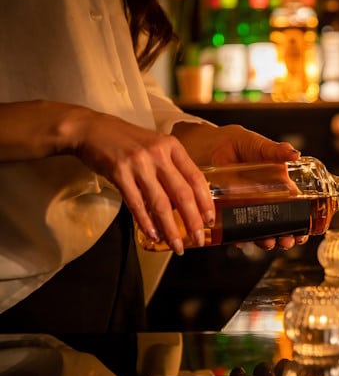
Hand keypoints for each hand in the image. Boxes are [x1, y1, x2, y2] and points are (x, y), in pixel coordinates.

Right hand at [72, 113, 214, 255]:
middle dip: (192, 221)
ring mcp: (138, 164)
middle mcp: (158, 154)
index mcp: (172, 147)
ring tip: (176, 245)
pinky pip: (136, 204)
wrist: (91, 129)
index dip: (205, 201)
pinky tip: (153, 235)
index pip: (196, 177)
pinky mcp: (119, 173)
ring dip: (170, 228)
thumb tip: (187, 200)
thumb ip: (172, 168)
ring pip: (160, 203)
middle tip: (198, 239)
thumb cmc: (127, 141)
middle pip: (182, 193)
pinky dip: (146, 222)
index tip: (210, 219)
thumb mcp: (156, 147)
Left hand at [172, 122, 309, 250]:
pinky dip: (237, 237)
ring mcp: (244, 208)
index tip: (304, 229)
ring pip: (259, 230)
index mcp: (275, 184)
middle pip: (279, 223)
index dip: (301, 219)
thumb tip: (295, 154)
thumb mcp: (254, 144)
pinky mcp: (226, 213)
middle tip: (288, 241)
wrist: (200, 145)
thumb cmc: (231, 142)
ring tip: (268, 242)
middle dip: (285, 236)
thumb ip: (274, 150)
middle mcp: (262, 200)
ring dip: (265, 240)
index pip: (293, 206)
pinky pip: (233, 230)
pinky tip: (240, 240)